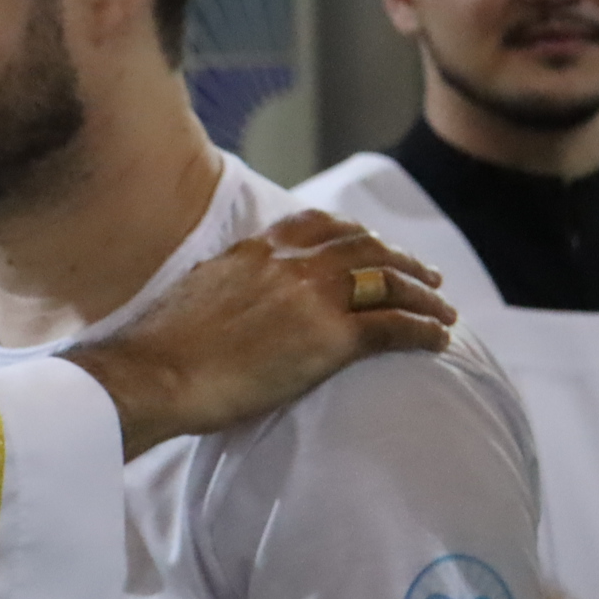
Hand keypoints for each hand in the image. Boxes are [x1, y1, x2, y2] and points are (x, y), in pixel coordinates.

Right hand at [65, 210, 454, 459]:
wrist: (154, 373)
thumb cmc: (161, 347)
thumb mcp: (196, 291)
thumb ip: (226, 280)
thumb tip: (227, 287)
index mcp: (255, 251)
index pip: (318, 225)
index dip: (355, 233)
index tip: (373, 244)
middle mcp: (289, 264)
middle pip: (365, 249)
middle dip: (402, 261)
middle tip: (426, 276)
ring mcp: (313, 298)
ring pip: (388, 283)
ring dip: (424, 295)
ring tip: (443, 311)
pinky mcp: (330, 339)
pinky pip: (394, 327)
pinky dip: (423, 330)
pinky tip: (439, 340)